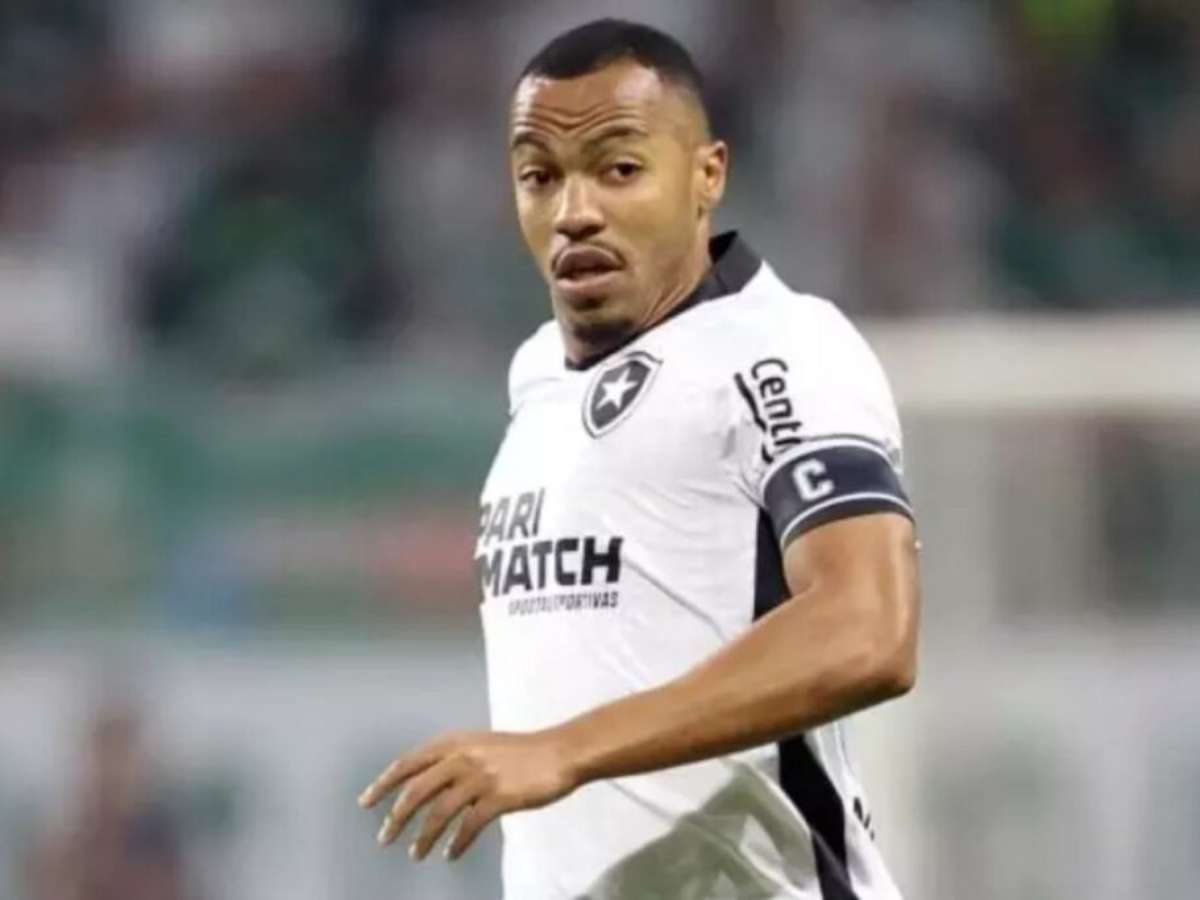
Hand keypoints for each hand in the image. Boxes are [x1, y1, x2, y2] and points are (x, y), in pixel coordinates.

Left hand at [358, 729, 578, 860]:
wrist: (560, 752)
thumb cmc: (520, 752)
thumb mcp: (479, 745)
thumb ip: (452, 758)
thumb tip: (422, 783)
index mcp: (454, 742)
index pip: (407, 763)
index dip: (383, 784)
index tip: (366, 803)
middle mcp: (462, 756)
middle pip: (416, 791)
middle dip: (396, 818)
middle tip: (385, 838)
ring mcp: (480, 776)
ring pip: (438, 812)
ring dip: (423, 837)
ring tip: (416, 854)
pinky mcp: (499, 797)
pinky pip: (468, 826)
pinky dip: (456, 843)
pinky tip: (451, 855)